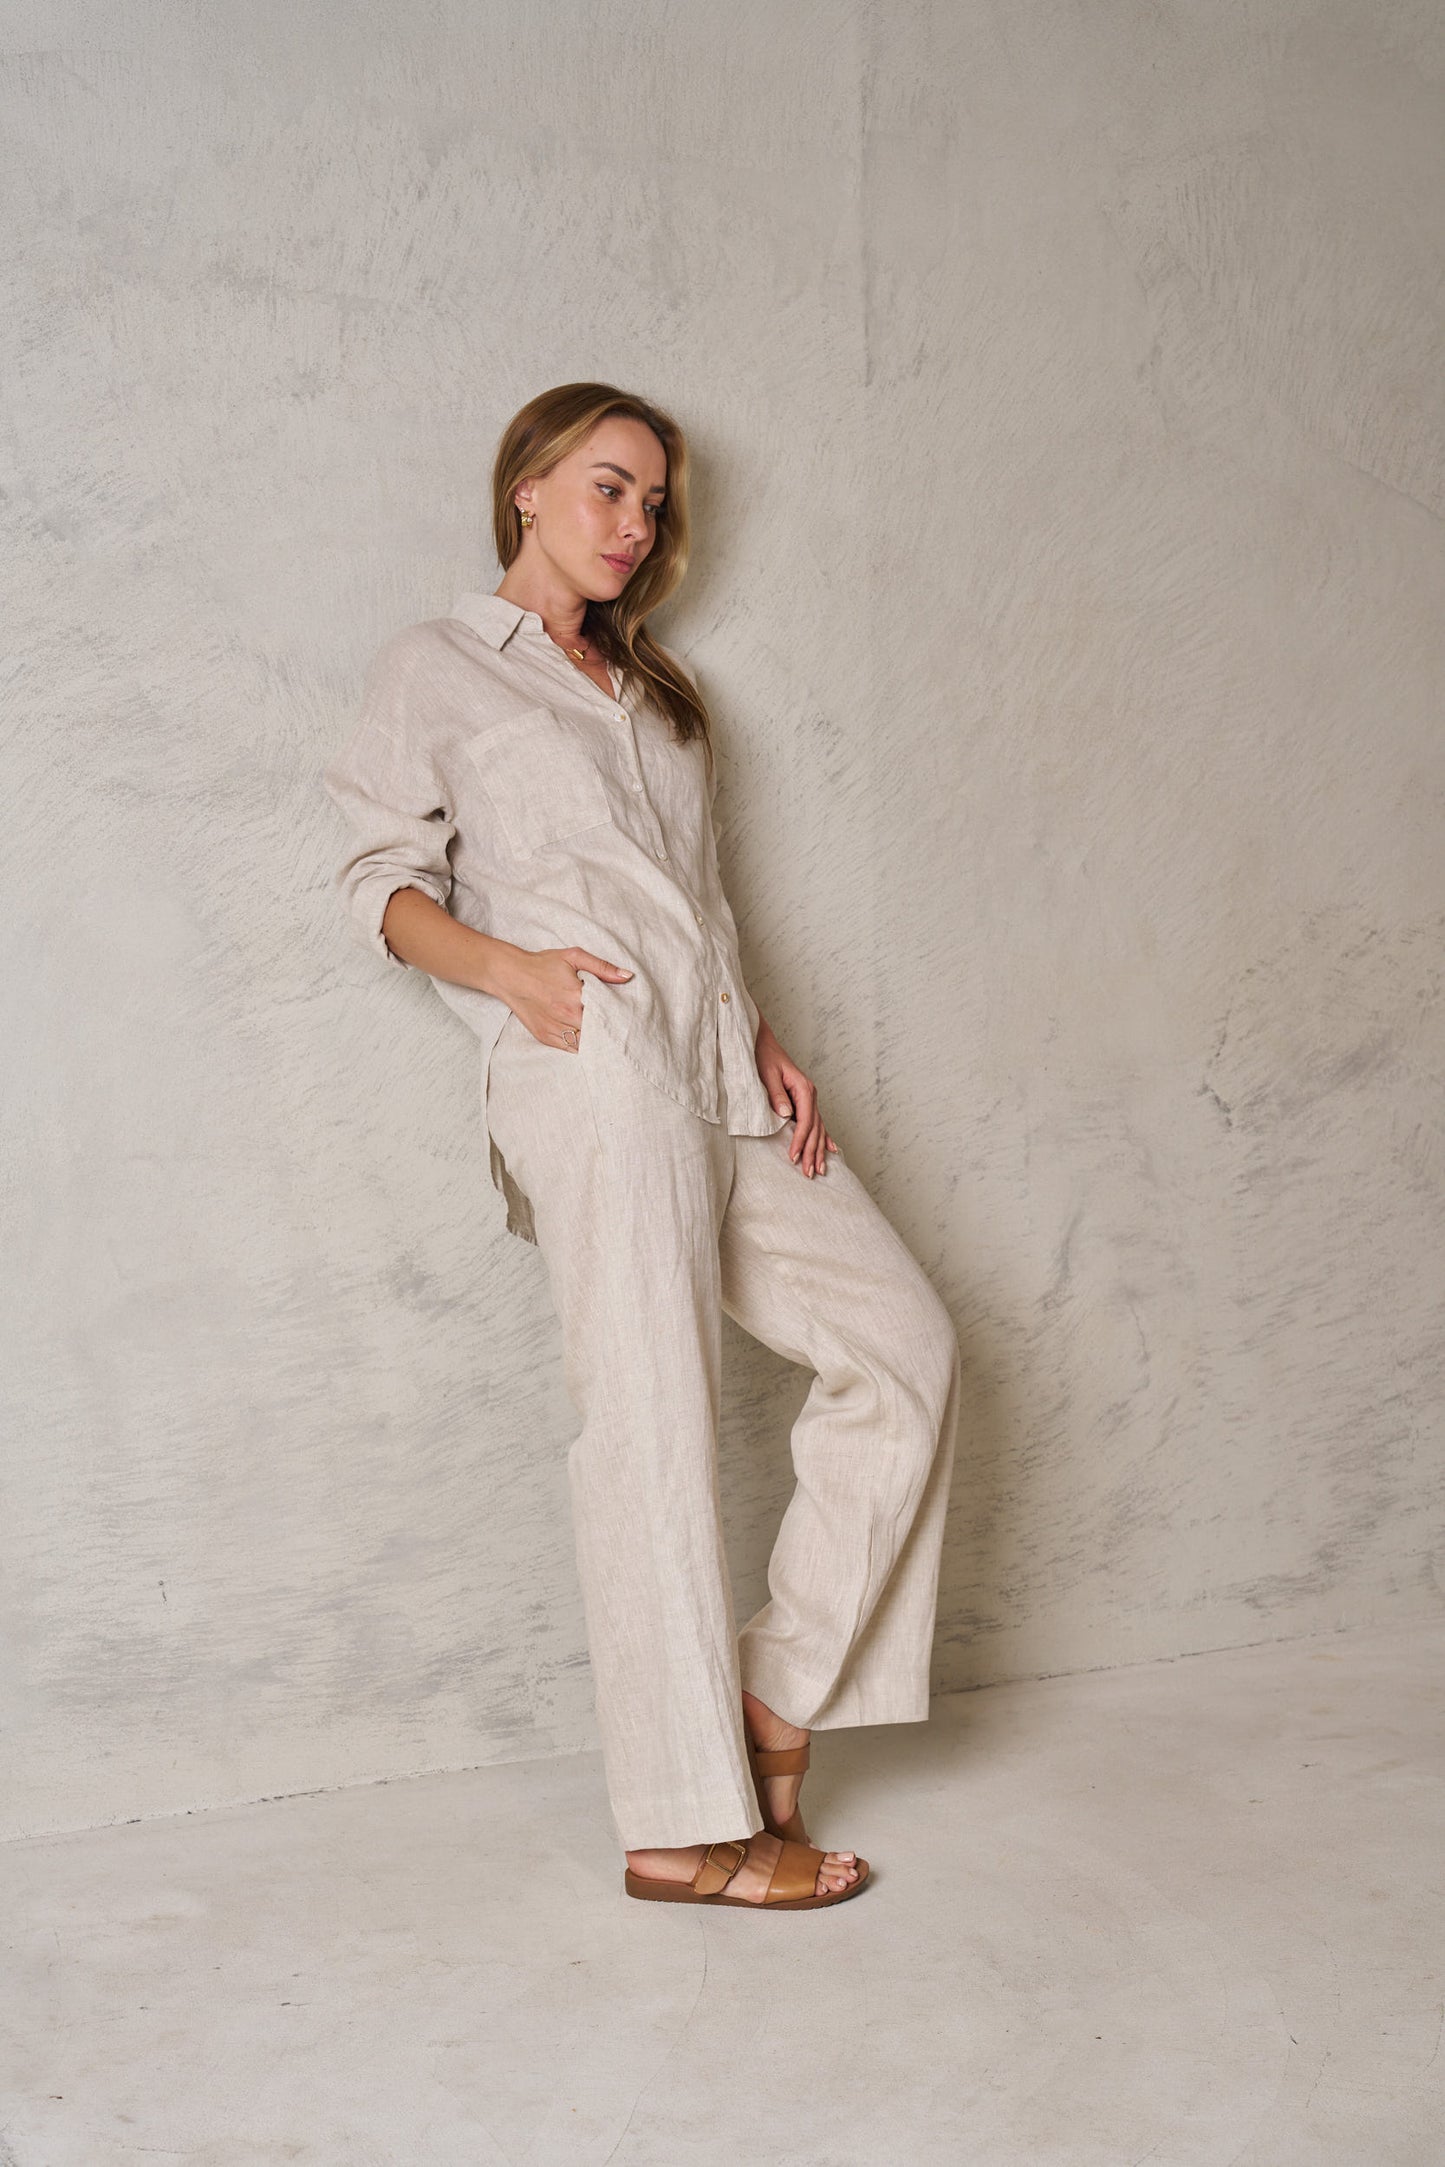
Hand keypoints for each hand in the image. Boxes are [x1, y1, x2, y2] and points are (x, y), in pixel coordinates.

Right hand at [499, 945, 632, 1051]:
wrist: (509, 975)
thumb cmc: (542, 964)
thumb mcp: (573, 957)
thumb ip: (602, 967)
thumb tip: (627, 976)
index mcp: (577, 996)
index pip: (607, 1014)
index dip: (618, 1017)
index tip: (626, 1018)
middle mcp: (567, 1015)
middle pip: (598, 1032)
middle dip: (608, 1031)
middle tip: (619, 1031)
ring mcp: (555, 1028)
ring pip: (585, 1044)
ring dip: (596, 1042)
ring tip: (605, 1038)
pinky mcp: (545, 1037)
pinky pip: (570, 1049)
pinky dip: (580, 1047)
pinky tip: (588, 1041)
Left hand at [755, 1017, 839, 1177]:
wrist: (763, 1044)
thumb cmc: (763, 1058)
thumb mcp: (767, 1075)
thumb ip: (776, 1095)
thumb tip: (786, 1114)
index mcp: (804, 1088)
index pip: (805, 1121)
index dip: (800, 1141)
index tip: (793, 1157)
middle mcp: (810, 1094)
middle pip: (815, 1128)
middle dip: (812, 1152)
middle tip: (809, 1173)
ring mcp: (809, 1098)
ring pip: (819, 1128)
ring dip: (819, 1150)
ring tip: (819, 1169)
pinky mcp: (804, 1101)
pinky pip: (817, 1122)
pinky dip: (824, 1137)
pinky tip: (830, 1149)